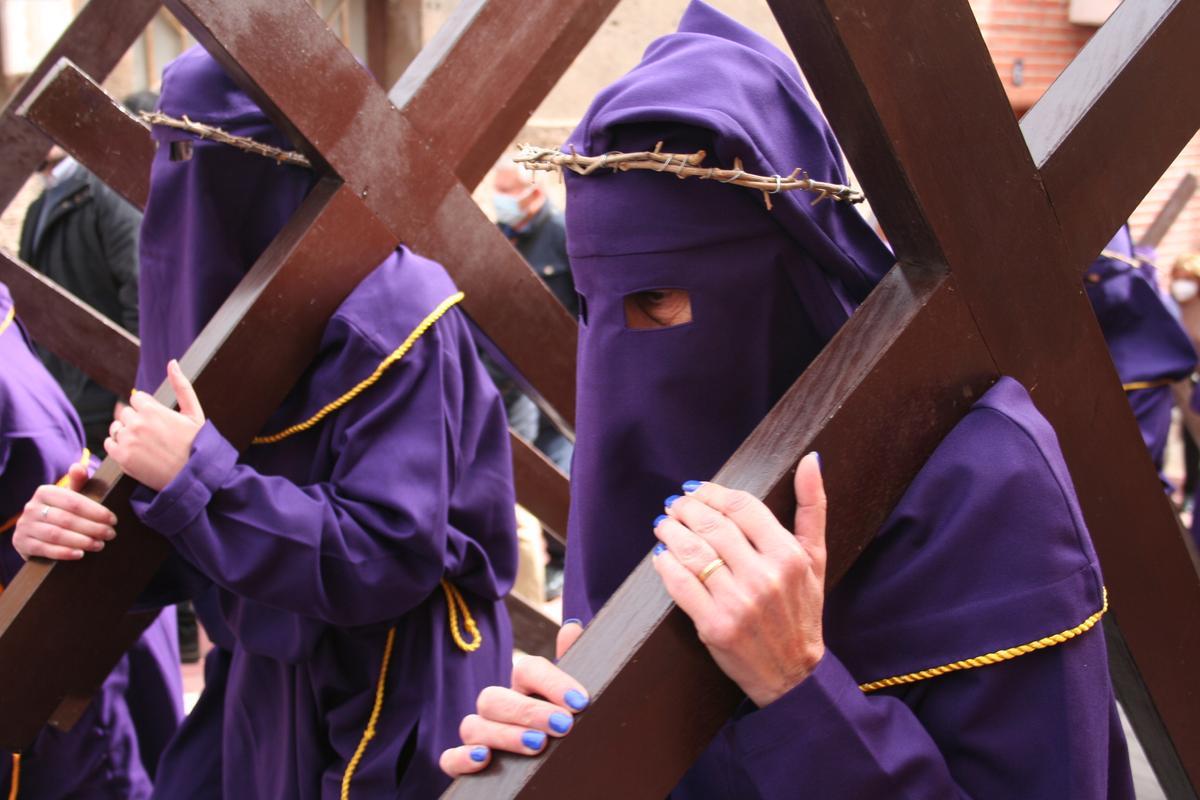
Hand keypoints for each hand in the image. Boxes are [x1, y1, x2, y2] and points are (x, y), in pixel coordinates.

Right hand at [13, 463, 115, 560]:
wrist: (34, 533)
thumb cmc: (59, 511)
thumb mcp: (68, 496)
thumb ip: (77, 482)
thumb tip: (78, 467)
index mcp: (44, 492)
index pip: (74, 502)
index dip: (96, 511)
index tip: (113, 520)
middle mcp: (31, 507)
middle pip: (67, 519)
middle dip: (92, 528)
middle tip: (110, 534)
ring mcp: (24, 526)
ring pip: (57, 535)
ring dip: (81, 541)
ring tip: (100, 545)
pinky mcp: (21, 543)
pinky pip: (45, 549)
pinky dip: (64, 552)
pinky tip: (80, 554)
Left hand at [105, 360, 204, 490]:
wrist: (193, 476)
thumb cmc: (196, 444)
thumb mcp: (193, 413)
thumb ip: (181, 385)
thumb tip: (172, 362)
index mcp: (152, 409)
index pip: (137, 400)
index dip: (149, 411)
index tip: (159, 424)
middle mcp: (137, 423)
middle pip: (125, 414)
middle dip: (136, 422)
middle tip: (153, 437)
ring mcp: (128, 440)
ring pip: (116, 429)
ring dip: (126, 434)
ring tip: (144, 445)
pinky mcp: (122, 458)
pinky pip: (109, 445)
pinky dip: (119, 447)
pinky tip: (135, 453)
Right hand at [439, 621, 587, 776]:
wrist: (557, 770)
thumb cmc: (561, 727)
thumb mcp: (572, 700)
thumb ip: (574, 664)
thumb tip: (572, 627)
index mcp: (522, 688)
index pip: (527, 669)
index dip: (552, 683)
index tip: (580, 702)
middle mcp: (496, 709)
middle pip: (494, 697)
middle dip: (529, 711)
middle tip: (562, 725)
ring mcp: (478, 735)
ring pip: (473, 726)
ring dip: (504, 735)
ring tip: (537, 744)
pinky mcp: (464, 764)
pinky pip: (449, 758)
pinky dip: (462, 758)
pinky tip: (485, 759)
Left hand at [651, 452, 825, 706]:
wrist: (793, 674)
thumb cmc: (802, 610)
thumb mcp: (816, 558)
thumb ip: (812, 506)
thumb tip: (811, 459)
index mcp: (789, 556)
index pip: (742, 507)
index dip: (713, 492)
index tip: (696, 490)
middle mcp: (764, 577)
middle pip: (713, 526)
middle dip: (687, 509)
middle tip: (674, 505)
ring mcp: (738, 603)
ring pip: (693, 552)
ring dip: (671, 532)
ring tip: (664, 525)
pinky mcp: (715, 626)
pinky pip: (680, 586)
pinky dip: (666, 566)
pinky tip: (662, 556)